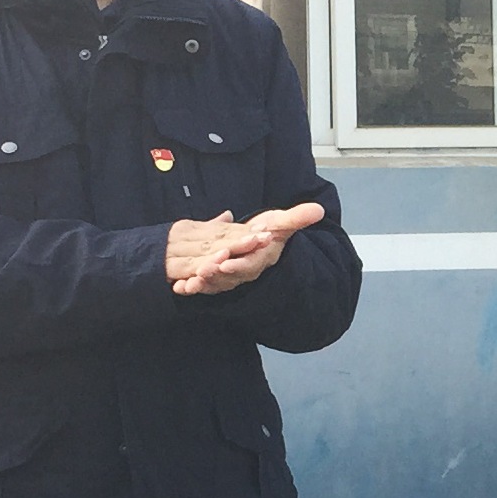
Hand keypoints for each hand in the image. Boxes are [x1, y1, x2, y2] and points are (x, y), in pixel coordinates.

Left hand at [170, 202, 326, 294]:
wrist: (260, 242)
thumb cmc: (271, 233)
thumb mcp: (282, 223)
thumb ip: (297, 218)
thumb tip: (318, 209)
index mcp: (259, 258)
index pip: (250, 263)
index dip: (238, 264)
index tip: (226, 261)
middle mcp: (244, 270)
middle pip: (230, 275)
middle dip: (216, 274)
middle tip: (202, 270)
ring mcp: (230, 276)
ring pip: (215, 283)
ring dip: (202, 284)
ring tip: (187, 284)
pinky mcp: (217, 277)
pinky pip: (204, 285)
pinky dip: (191, 287)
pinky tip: (178, 287)